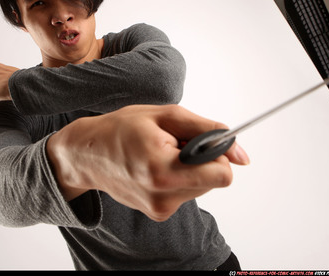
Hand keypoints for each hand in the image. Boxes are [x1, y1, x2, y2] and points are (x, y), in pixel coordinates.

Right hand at [47, 104, 249, 221]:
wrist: (87, 154)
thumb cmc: (121, 128)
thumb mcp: (165, 115)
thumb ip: (207, 131)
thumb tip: (242, 155)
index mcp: (163, 171)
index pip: (221, 175)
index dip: (218, 154)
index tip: (201, 139)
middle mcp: (163, 197)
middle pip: (213, 180)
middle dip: (201, 159)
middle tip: (173, 143)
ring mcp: (160, 209)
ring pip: (202, 186)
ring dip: (189, 167)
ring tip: (161, 153)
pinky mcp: (158, 213)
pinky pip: (186, 192)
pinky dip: (179, 177)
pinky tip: (155, 166)